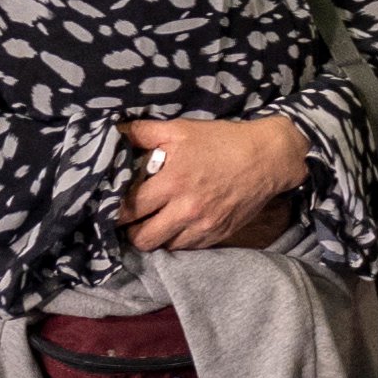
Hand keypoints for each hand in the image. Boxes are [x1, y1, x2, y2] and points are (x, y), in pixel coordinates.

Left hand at [125, 112, 310, 250]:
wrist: (268, 157)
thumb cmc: (222, 141)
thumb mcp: (181, 129)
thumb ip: (144, 132)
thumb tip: (114, 134)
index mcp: (172, 181)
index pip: (129, 209)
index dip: (114, 210)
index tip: (109, 206)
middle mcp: (185, 209)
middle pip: (142, 238)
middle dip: (130, 230)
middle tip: (128, 220)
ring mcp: (203, 226)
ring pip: (163, 247)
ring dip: (153, 237)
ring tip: (151, 224)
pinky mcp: (217, 235)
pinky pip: (186, 248)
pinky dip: (176, 240)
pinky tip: (174, 226)